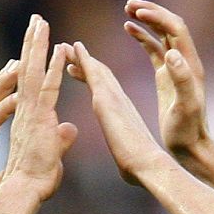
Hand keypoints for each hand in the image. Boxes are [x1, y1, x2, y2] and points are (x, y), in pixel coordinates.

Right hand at [2, 16, 77, 202]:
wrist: (19, 194)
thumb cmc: (32, 182)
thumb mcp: (52, 156)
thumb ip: (60, 139)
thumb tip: (70, 128)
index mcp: (28, 118)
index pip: (33, 84)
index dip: (36, 62)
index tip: (40, 41)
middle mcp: (25, 112)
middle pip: (27, 70)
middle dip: (32, 43)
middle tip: (37, 18)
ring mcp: (28, 114)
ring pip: (32, 73)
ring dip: (38, 46)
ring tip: (41, 22)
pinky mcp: (36, 120)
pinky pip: (46, 88)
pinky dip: (52, 68)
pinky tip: (59, 50)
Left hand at [66, 42, 170, 186]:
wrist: (149, 166)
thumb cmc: (139, 168)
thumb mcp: (128, 156)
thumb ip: (125, 152)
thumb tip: (128, 165)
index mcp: (122, 114)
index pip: (104, 91)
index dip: (91, 77)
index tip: (76, 70)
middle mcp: (120, 100)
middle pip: (100, 75)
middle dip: (84, 62)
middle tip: (69, 50)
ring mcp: (114, 97)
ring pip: (95, 69)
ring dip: (79, 56)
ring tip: (64, 45)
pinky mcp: (107, 99)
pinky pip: (92, 72)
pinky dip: (82, 58)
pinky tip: (73, 47)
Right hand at [123, 0, 213, 174]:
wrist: (190, 147)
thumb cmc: (187, 131)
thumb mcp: (185, 107)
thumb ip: (181, 79)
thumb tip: (171, 54)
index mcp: (189, 64)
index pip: (175, 29)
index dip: (157, 17)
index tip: (137, 12)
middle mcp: (184, 61)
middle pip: (169, 25)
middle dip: (151, 12)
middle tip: (129, 4)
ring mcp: (175, 68)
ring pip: (161, 34)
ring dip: (146, 20)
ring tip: (126, 11)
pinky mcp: (166, 76)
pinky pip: (154, 49)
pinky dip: (142, 36)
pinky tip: (128, 29)